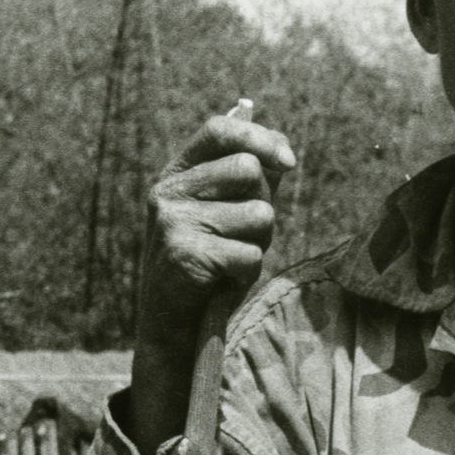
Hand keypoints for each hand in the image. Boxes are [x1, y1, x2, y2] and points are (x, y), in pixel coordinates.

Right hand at [126, 103, 297, 453]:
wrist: (172, 324)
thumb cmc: (208, 263)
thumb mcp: (225, 213)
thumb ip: (249, 180)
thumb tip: (281, 148)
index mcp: (175, 172)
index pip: (218, 129)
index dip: (260, 138)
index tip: (288, 162)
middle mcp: (166, 191)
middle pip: (248, 171)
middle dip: (264, 206)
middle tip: (246, 235)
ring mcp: (171, 222)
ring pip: (258, 215)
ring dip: (259, 243)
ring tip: (232, 259)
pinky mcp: (184, 255)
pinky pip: (250, 254)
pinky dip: (247, 273)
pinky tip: (224, 280)